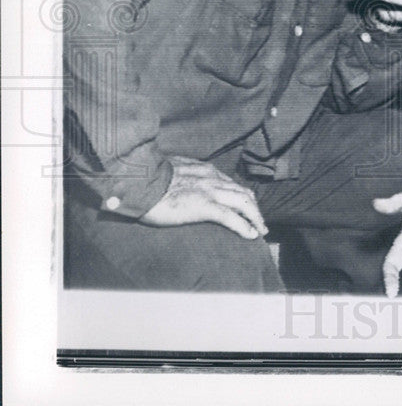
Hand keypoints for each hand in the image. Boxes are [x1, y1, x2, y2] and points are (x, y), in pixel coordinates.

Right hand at [139, 156, 267, 239]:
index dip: (241, 195)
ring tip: (261, 231)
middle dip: (254, 208)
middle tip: (259, 222)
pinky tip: (251, 235)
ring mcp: (210, 191)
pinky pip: (231, 217)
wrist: (138, 181)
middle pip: (242, 192)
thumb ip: (182, 176)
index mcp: (204, 170)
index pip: (230, 183)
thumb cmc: (147, 179)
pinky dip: (244, 226)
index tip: (244, 206)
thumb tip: (179, 185)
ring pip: (243, 203)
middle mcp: (212, 178)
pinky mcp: (204, 206)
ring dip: (255, 218)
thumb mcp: (171, 171)